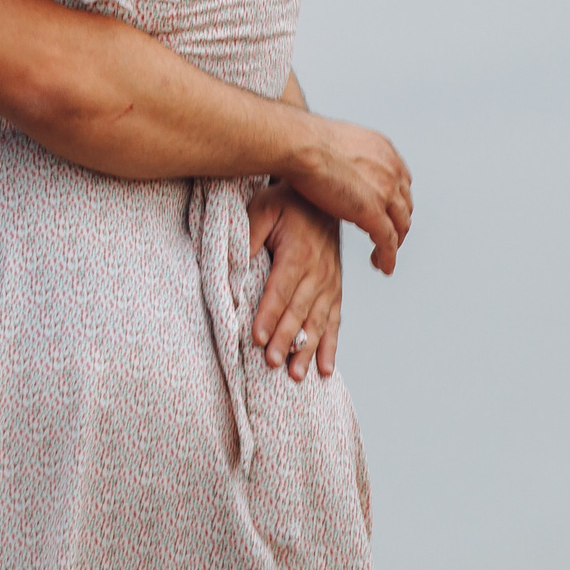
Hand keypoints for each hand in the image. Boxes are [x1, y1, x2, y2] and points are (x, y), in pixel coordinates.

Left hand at [249, 184, 341, 379]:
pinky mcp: (335, 289)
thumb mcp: (263, 208)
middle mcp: (319, 271)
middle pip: (299, 311)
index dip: (268, 314)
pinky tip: (324, 369)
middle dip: (285, 339)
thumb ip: (249, 235)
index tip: (256, 338)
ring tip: (295, 375)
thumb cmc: (287, 202)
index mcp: (299, 252)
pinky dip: (330, 346)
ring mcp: (330, 282)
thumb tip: (234, 264)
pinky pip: (335, 321)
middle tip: (271, 363)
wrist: (324, 194)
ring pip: (318, 322)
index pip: (280, 289)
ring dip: (307, 350)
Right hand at [279, 116, 412, 274]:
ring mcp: (385, 191)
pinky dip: (388, 257)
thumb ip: (346, 157)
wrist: (299, 145)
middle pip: (403, 204)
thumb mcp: (337, 143)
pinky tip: (383, 266)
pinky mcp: (373, 212)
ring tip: (383, 257)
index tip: (386, 211)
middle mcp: (390, 169)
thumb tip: (332, 164)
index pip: (399, 180)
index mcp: (382, 150)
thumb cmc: (304, 141)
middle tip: (386, 237)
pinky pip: (388, 241)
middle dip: (397, 223)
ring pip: (400, 225)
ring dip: (394, 243)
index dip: (394, 199)